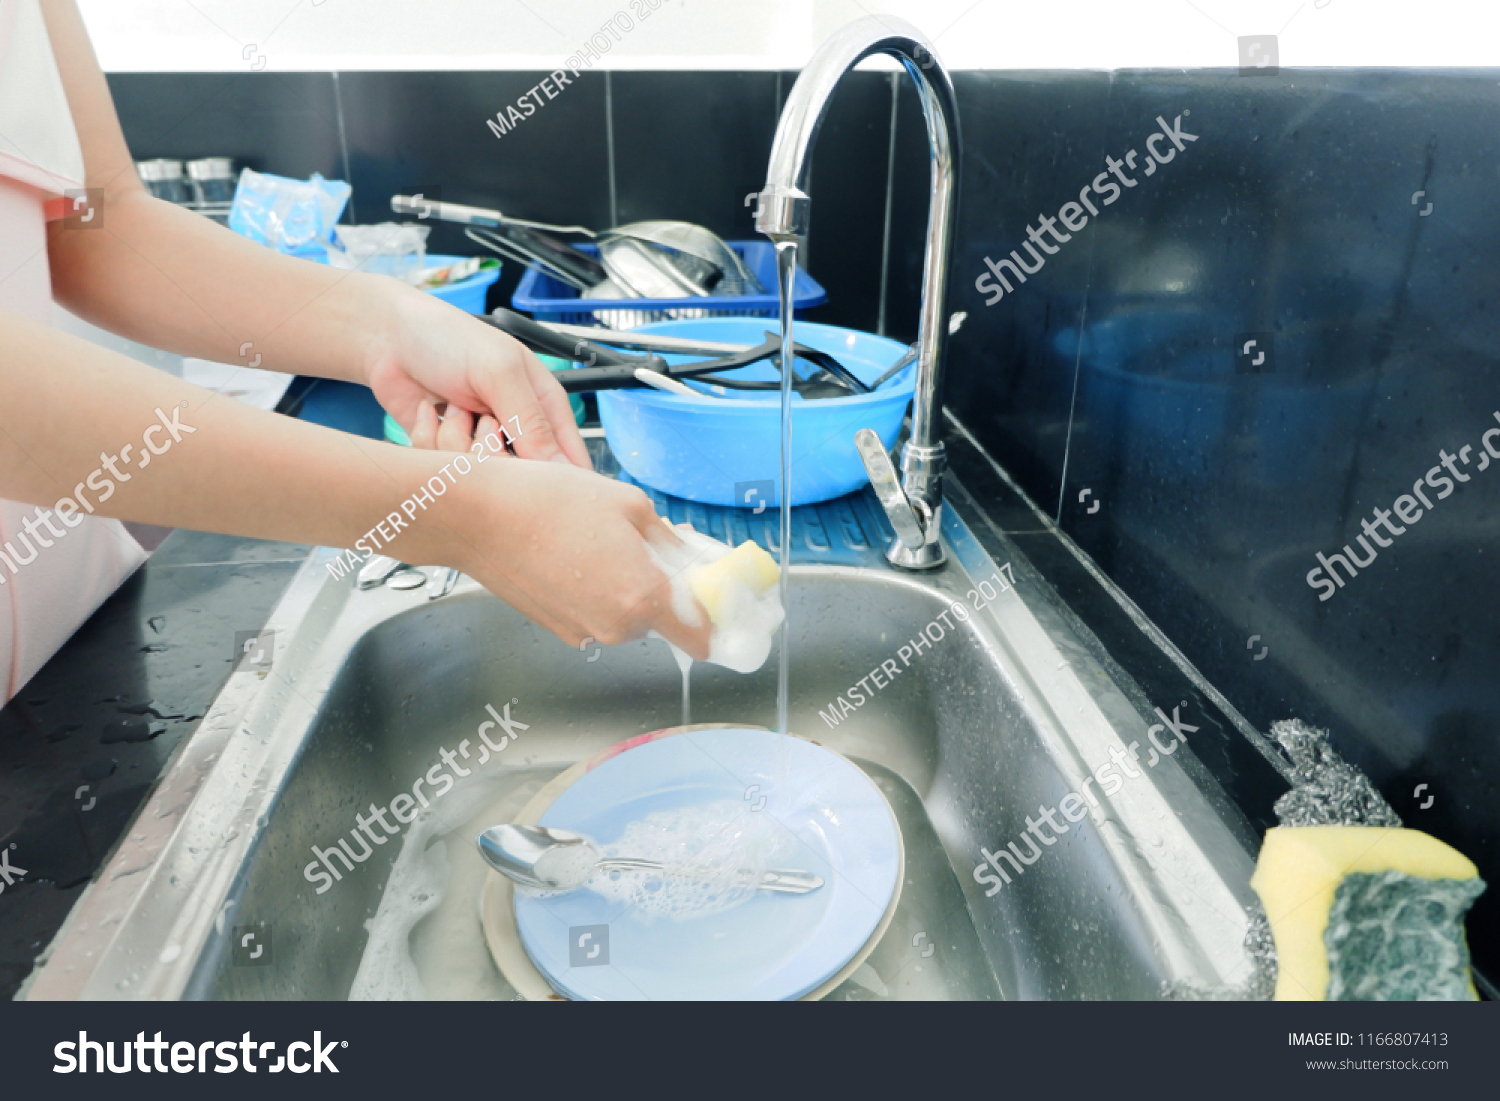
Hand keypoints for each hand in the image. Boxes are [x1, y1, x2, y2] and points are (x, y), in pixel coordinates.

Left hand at [360, 281, 589, 465]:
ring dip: (457, 442)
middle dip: (496, 455)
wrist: (388, 336)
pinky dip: (430, 442)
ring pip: (481, 478)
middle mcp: (516, 431)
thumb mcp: (499, 371)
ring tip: (452, 407)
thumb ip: (531, 421)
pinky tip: (429, 412)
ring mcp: (480, 444)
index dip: (561, 481)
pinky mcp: (446, 454)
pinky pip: (445, 472)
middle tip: (481, 421)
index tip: (535, 481)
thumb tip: (561, 469)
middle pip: (523, 479)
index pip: (571, 461)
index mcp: (544, 407)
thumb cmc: (448, 338)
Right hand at [425, 456, 712, 659]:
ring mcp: (583, 631)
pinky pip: (596, 612)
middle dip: (666, 588)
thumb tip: (693, 558)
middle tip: (651, 545)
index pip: (702, 637)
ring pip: (628, 616)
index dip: (714, 618)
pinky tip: (577, 552)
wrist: (477, 516)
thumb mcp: (629, 505)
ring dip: (629, 586)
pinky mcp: (557, 627)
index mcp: (643, 598)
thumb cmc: (547, 503)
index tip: (718, 599)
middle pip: (664, 620)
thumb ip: (672, 542)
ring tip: (602, 540)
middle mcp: (615, 627)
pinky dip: (597, 589)